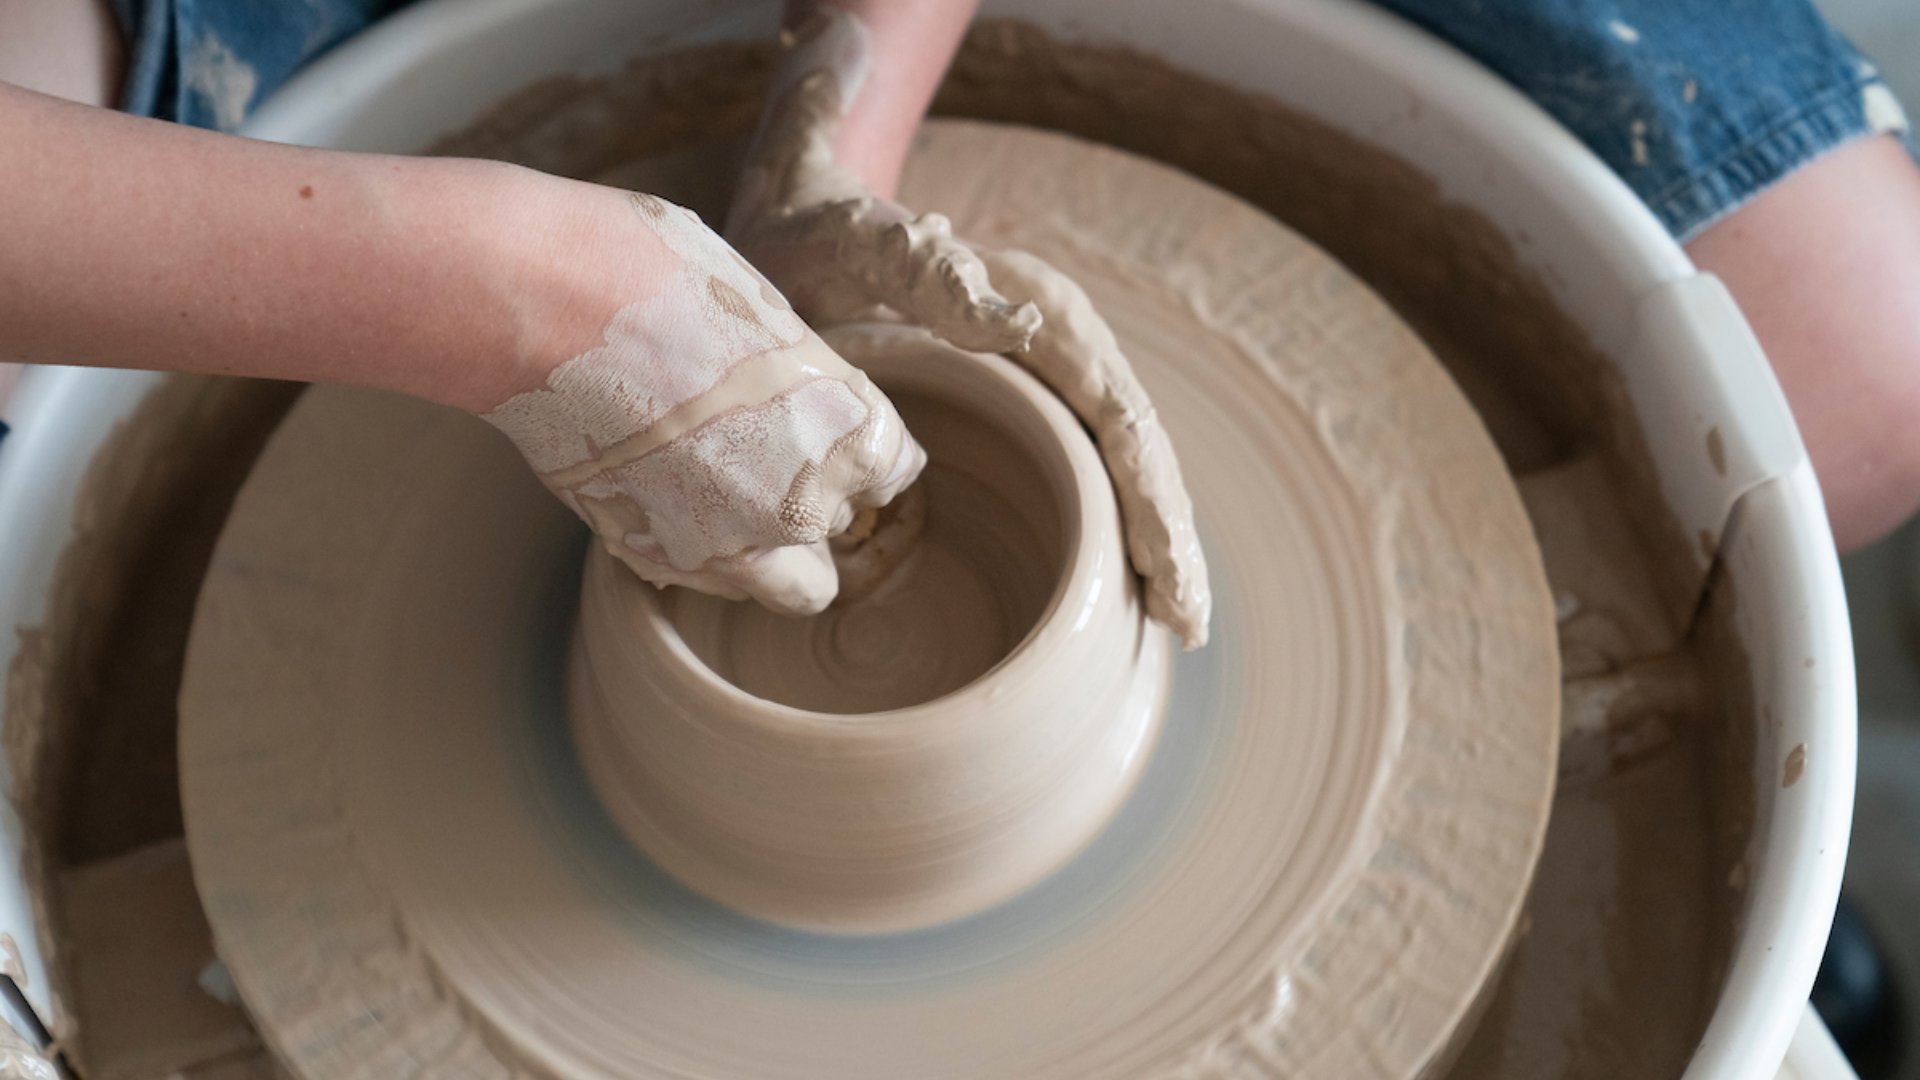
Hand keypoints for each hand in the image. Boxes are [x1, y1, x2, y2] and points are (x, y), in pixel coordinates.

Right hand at [481, 181, 924, 615]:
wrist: (544, 303)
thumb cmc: (657, 274)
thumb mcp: (765, 310)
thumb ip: (801, 380)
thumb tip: (794, 399)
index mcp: (853, 432)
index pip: (895, 471)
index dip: (854, 443)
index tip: (820, 423)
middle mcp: (805, 505)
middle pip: (837, 530)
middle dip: (810, 498)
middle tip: (759, 449)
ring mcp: (728, 545)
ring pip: (786, 585)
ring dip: (766, 547)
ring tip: (716, 482)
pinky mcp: (654, 556)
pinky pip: (705, 575)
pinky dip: (698, 548)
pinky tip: (662, 488)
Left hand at [725, 7, 1210, 646]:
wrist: (800, 215)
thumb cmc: (817, 236)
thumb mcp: (851, 243)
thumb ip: (923, 268)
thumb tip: (1018, 326)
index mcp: (1039, 311)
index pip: (1119, 418)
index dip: (1149, 501)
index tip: (1167, 575)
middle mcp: (1060, 345)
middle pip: (1139, 452)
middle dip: (1169, 540)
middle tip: (1188, 626)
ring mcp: (1046, 376)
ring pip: (1121, 466)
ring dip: (1153, 543)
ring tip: (1176, 624)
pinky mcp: (1022, 402)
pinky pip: (1081, 469)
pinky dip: (1109, 528)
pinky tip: (1118, 587)